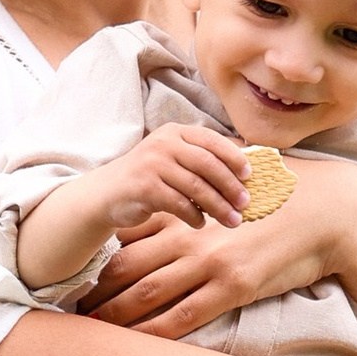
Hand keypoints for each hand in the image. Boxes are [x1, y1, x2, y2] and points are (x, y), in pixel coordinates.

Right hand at [86, 121, 252, 241]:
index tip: (249, 175)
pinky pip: (179, 204)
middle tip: (246, 203)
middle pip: (208, 164)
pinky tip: (200, 223)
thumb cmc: (149, 177)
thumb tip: (243, 175)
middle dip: (230, 185)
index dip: (234, 158)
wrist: (107, 193)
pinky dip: (194, 216)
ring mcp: (152, 165)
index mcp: (175, 132)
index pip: (212, 141)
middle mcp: (163, 143)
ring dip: (218, 206)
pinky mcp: (144, 188)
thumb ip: (200, 160)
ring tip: (232, 220)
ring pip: (196, 187)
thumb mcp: (172, 159)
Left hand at [90, 166, 334, 335]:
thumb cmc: (283, 197)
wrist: (331, 210)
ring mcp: (209, 261)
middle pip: (122, 265)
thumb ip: (197, 195)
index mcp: (185, 209)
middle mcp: (188, 234)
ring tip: (85, 334)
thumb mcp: (231, 188)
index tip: (73, 275)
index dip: (95, 255)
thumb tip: (172, 196)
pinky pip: (181, 317)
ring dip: (111, 316)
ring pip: (144, 293)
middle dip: (91, 291)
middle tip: (65, 312)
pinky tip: (132, 350)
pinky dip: (151, 335)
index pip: (125, 232)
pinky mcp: (232, 287)